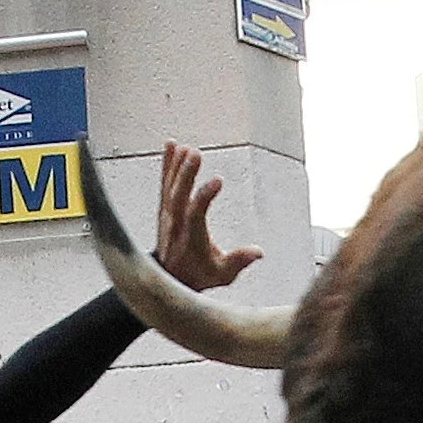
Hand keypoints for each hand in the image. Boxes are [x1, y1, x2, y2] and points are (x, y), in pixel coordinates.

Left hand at [155, 141, 261, 290]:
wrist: (170, 278)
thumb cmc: (199, 274)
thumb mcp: (222, 275)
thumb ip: (238, 262)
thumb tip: (258, 252)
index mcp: (191, 238)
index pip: (196, 214)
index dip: (205, 196)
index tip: (218, 180)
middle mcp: (176, 224)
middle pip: (179, 196)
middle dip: (186, 174)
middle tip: (195, 153)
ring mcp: (168, 214)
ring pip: (170, 186)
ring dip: (176, 165)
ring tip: (185, 147)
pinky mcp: (165, 207)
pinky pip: (165, 182)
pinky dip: (167, 163)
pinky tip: (172, 145)